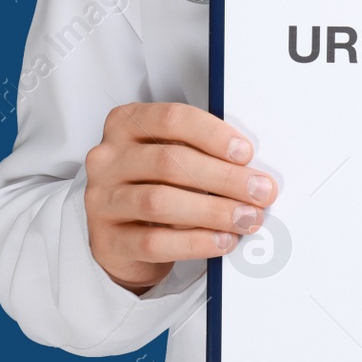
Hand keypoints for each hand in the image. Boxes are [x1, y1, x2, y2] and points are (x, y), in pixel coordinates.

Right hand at [83, 102, 276, 294]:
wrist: (122, 235)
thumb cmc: (156, 185)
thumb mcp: (173, 159)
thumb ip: (203, 155)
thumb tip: (253, 173)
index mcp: (126, 124)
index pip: (172, 119)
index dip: (213, 135)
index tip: (245, 153)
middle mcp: (108, 159)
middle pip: (169, 162)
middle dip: (224, 178)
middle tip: (260, 192)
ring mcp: (102, 200)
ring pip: (160, 202)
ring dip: (213, 211)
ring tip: (246, 218)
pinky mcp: (107, 240)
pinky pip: (154, 242)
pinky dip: (195, 242)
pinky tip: (222, 241)